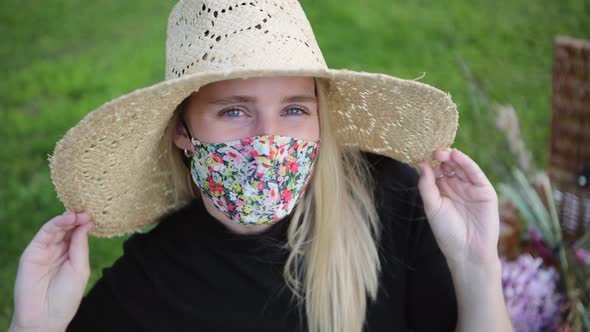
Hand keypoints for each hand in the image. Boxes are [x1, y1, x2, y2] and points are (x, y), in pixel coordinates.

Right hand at [10, 211, 93, 331]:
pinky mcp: (32, 252)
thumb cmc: (66, 297)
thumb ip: (81, 247)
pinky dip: (55, 224)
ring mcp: (45, 251)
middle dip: (78, 219)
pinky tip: (67, 218)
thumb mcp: (80, 269)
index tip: (95, 215)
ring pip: (57, 229)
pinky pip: (44, 234)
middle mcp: (58, 251)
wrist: (45, 317)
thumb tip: (85, 223)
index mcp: (72, 255)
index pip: (79, 235)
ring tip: (78, 214)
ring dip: (68, 219)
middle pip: (69, 229)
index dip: (86, 224)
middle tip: (88, 211)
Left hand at [417, 148, 499, 266]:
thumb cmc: (446, 232)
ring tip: (442, 152)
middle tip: (432, 150)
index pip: (435, 171)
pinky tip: (456, 156)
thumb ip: (426, 185)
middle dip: (440, 157)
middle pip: (448, 166)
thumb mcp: (432, 207)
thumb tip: (421, 164)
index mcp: (441, 191)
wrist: (467, 251)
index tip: (420, 151)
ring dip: (452, 158)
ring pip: (461, 167)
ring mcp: (471, 188)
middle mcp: (456, 187)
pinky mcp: (485, 191)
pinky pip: (475, 174)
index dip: (429, 161)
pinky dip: (466, 163)